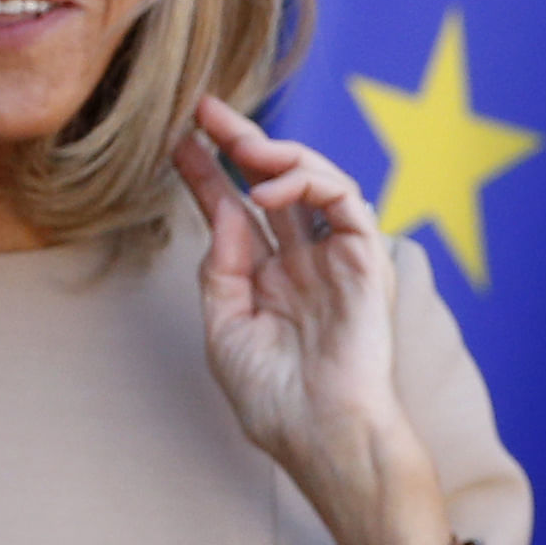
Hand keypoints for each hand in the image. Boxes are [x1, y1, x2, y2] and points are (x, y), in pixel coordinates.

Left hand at [173, 96, 448, 544]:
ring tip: (243, 148)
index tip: (177, 139)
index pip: (235, 210)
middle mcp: (304, 261)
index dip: (207, 173)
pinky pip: (347, 203)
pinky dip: (310, 185)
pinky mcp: (368, 262)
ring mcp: (337, 259)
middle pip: (272, 184)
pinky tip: (269, 191)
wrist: (320, 435)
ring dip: (278, 156)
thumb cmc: (274, 397)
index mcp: (269, 278)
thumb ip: (223, 266)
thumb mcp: (225, 327)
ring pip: (316, 181)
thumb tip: (224, 210)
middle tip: (205, 109)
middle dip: (241, 141)